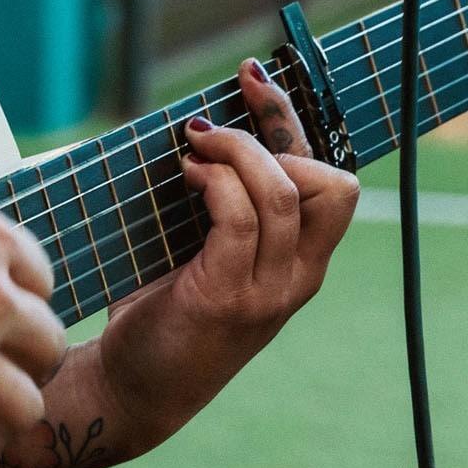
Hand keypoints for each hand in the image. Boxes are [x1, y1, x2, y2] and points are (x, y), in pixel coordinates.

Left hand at [97, 58, 358, 446]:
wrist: (133, 388)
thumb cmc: (163, 310)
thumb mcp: (205, 251)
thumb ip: (221, 206)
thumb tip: (200, 125)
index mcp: (301, 264)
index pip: (333, 182)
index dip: (295, 123)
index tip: (253, 79)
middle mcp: (297, 278)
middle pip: (330, 183)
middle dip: (274, 131)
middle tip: (211, 125)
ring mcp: (268, 291)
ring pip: (283, 193)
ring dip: (234, 153)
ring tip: (191, 150)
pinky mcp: (226, 298)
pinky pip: (240, 219)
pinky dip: (214, 183)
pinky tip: (184, 177)